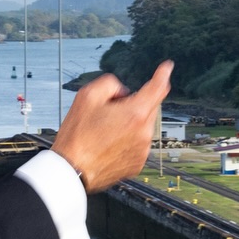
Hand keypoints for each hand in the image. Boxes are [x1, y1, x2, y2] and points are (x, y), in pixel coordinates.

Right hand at [53, 61, 172, 191]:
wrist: (72, 170)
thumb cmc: (77, 136)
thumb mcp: (87, 96)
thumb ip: (110, 83)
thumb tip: (122, 91)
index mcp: (135, 114)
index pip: (157, 88)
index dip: (162, 75)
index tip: (166, 68)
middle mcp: (144, 133)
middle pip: (147, 108)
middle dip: (133, 104)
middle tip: (107, 112)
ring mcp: (142, 150)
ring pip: (142, 126)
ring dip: (129, 123)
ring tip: (103, 132)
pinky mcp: (137, 163)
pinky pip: (137, 143)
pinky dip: (127, 139)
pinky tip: (107, 144)